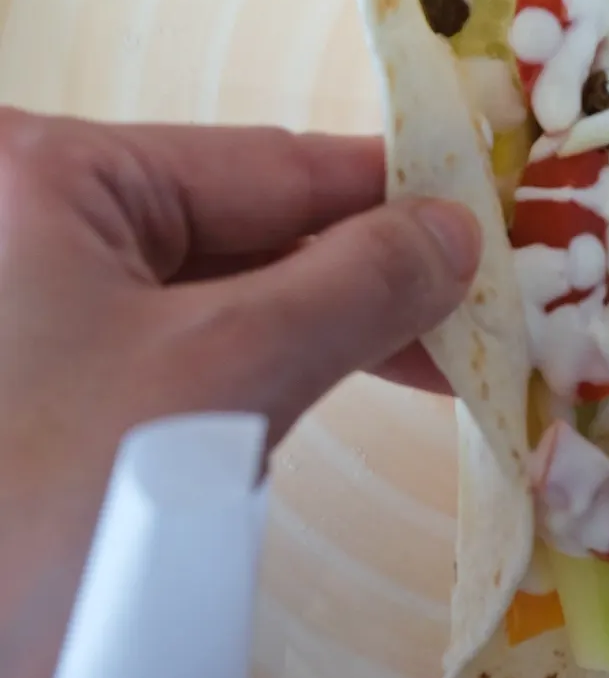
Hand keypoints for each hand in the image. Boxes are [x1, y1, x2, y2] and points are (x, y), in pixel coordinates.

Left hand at [0, 107, 477, 677]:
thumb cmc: (49, 513)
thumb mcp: (219, 378)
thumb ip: (352, 285)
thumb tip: (455, 230)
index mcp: (49, 176)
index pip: (265, 164)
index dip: (392, 191)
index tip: (494, 214)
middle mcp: (33, 223)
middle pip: (244, 226)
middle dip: (366, 271)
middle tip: (485, 308)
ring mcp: (35, 308)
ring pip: (221, 293)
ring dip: (328, 325)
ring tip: (440, 358)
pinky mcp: (47, 388)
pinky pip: (185, 351)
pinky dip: (269, 366)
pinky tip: (346, 379)